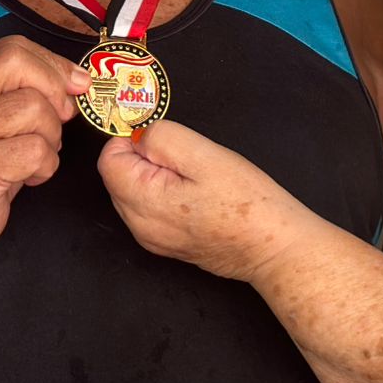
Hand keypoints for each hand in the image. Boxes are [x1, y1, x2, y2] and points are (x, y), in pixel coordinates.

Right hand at [0, 36, 92, 257]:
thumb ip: (26, 89)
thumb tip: (77, 79)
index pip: (13, 49)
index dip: (53, 65)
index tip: (75, 86)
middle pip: (20, 67)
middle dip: (54, 93)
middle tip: (58, 121)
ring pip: (33, 109)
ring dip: (51, 136)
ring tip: (37, 154)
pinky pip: (35, 152)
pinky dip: (46, 166)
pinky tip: (30, 175)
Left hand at [96, 120, 309, 281]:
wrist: (274, 247)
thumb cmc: (247, 203)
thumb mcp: (204, 154)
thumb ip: (162, 138)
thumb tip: (138, 135)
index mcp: (142, 201)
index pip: (108, 158)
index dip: (137, 140)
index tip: (168, 142)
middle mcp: (140, 226)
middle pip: (119, 176)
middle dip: (146, 159)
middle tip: (189, 161)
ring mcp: (152, 239)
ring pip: (135, 193)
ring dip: (157, 177)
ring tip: (197, 180)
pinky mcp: (167, 244)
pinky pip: (151, 210)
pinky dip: (166, 195)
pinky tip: (198, 196)